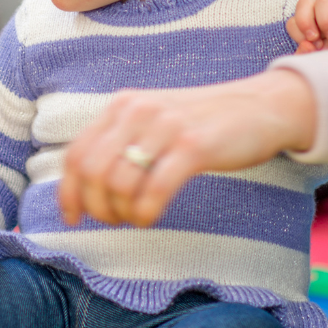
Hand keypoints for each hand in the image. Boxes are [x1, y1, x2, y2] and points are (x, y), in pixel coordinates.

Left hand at [58, 71, 317, 227]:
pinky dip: (145, 213)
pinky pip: (154, 190)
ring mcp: (165, 127)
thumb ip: (121, 142)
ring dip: (122, 213)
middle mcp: (137, 111)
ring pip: (120, 183)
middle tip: (111, 222)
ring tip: (135, 218)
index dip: (68, 193)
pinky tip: (150, 218)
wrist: (260, 107)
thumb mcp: (153, 120)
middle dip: (95, 207)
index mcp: (122, 106)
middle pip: (92, 171)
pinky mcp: (193, 146)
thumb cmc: (203, 123)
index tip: (72, 219)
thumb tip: (87, 185)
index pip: (76, 153)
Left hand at [286, 0, 327, 52]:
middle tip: (316, 38)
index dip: (298, 33)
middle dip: (305, 21)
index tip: (312, 47)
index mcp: (310, 26)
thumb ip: (306, 55)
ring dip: (325, 20)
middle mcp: (322, 14)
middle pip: (304, 3)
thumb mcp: (320, 61)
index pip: (293, 21)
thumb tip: (305, 44)